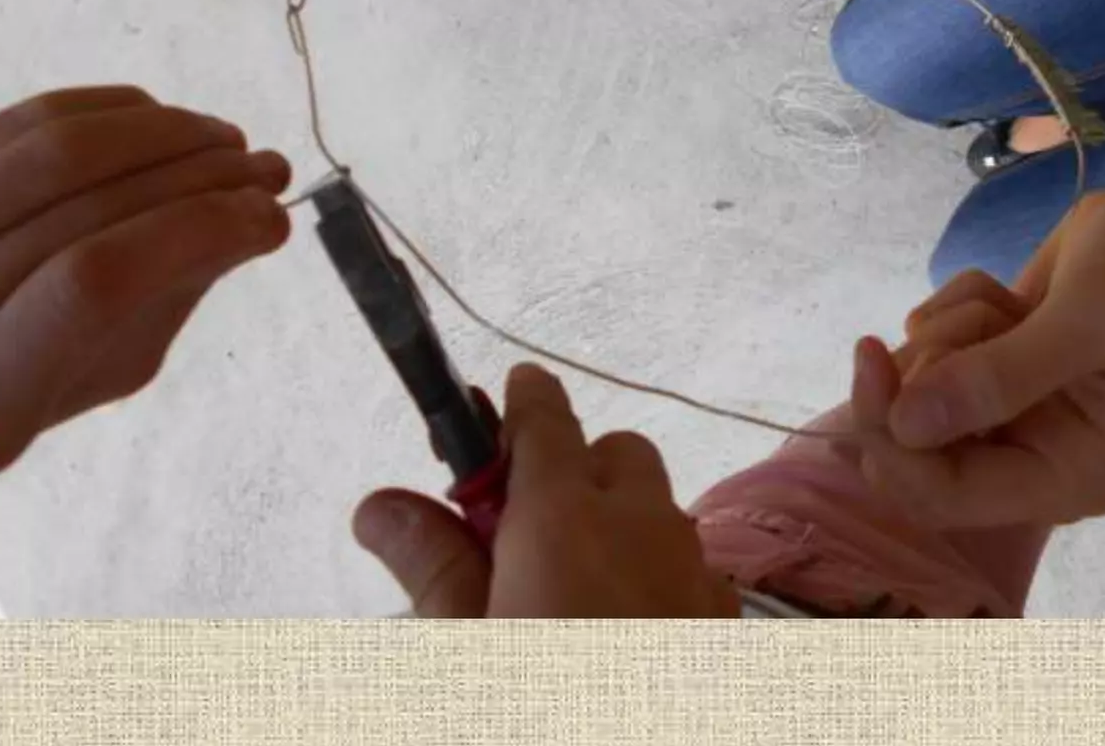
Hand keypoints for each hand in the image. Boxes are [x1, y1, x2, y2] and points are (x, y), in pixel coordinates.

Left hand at [0, 87, 291, 483]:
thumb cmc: (3, 386)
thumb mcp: (90, 378)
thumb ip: (165, 300)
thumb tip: (257, 214)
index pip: (91, 287)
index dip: (194, 232)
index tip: (270, 216)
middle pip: (80, 207)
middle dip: (198, 174)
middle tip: (268, 169)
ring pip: (53, 150)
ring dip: (163, 131)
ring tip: (225, 141)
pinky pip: (19, 123)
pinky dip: (110, 111)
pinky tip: (163, 121)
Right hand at [352, 364, 737, 616]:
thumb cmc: (540, 706)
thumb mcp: (464, 648)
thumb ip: (432, 565)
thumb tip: (379, 503)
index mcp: (567, 516)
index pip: (545, 418)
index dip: (518, 403)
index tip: (496, 398)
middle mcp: (645, 525)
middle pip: (614, 455)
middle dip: (570, 473)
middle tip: (514, 537)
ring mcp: (696, 573)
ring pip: (657, 513)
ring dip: (614, 527)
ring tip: (560, 600)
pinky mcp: (725, 624)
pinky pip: (687, 568)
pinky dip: (651, 576)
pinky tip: (616, 639)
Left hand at [848, 169, 1104, 527]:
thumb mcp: (1087, 320)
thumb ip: (1000, 377)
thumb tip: (905, 425)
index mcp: (1068, 477)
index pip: (942, 498)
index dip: (891, 439)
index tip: (870, 358)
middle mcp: (1034, 461)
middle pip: (914, 452)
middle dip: (924, 374)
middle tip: (971, 316)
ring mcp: (1011, 417)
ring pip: (916, 392)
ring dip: (947, 331)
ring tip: (1009, 303)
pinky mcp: (993, 371)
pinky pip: (929, 349)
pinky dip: (953, 310)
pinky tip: (1006, 292)